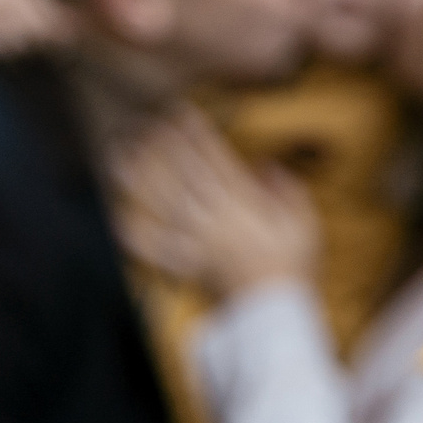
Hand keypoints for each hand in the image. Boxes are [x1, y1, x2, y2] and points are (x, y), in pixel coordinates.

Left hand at [113, 108, 317, 300]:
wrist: (276, 311)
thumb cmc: (295, 265)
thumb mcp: (305, 222)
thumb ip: (287, 190)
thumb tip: (265, 167)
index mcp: (246, 204)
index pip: (217, 159)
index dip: (198, 132)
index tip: (182, 111)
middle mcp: (216, 217)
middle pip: (186, 174)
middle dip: (165, 145)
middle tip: (144, 122)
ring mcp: (200, 241)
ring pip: (165, 204)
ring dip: (141, 181)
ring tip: (119, 160)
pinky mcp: (191, 265)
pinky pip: (160, 251)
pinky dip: (138, 239)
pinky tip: (117, 226)